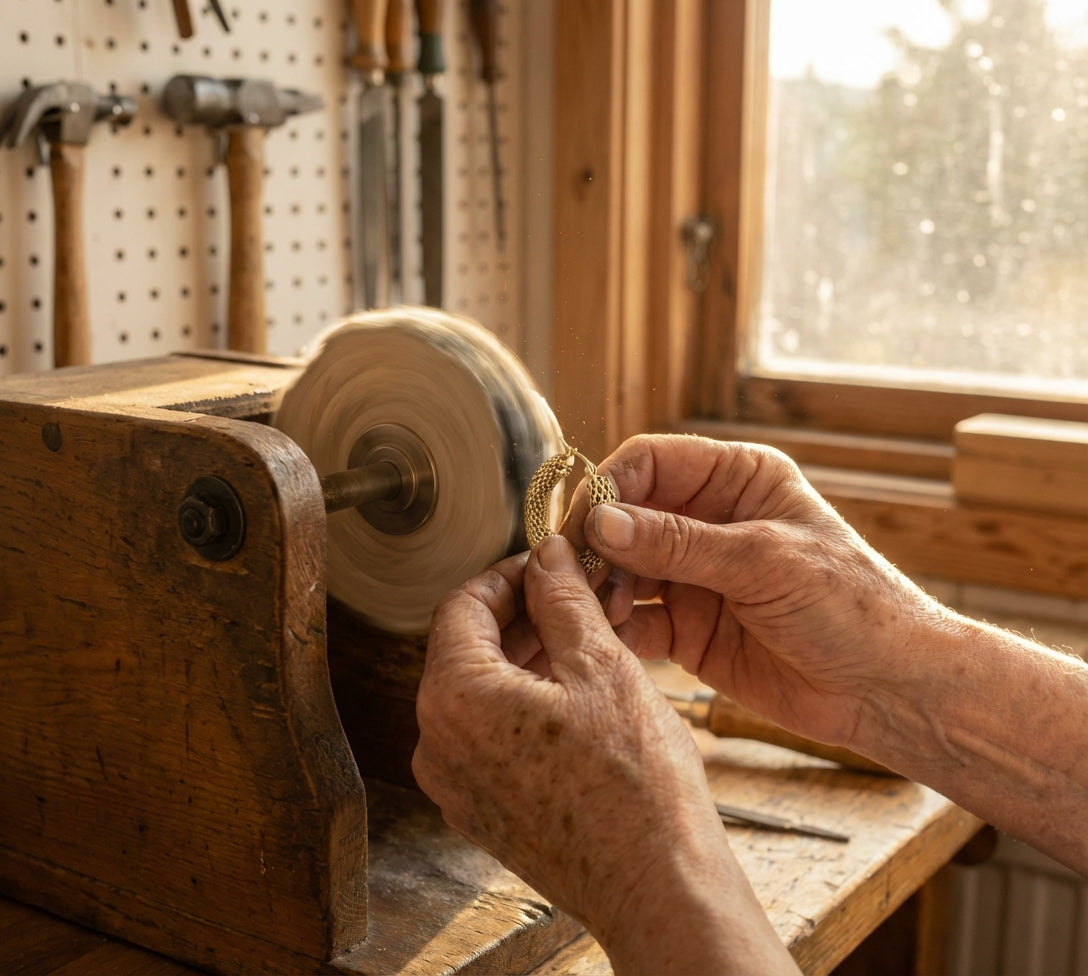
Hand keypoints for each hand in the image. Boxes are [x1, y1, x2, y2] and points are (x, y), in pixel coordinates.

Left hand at [413, 534, 795, 972]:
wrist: (658, 889)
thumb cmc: (636, 786)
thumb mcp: (602, 666)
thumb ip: (563, 599)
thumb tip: (545, 556)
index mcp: (455, 700)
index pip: (461, 606)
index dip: (507, 575)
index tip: (546, 564)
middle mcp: (438, 745)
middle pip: (465, 650)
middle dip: (519, 615)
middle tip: (572, 596)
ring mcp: (456, 785)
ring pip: (479, 694)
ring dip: (523, 658)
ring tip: (582, 641)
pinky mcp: (482, 812)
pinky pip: (488, 737)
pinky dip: (522, 704)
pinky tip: (572, 694)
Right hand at [565, 434, 943, 751]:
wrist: (888, 689)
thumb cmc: (851, 607)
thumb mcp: (765, 562)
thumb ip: (680, 542)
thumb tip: (602, 522)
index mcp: (737, 481)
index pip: (651, 462)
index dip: (610, 487)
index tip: (584, 524)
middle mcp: (708, 521)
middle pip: (625, 516)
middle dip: (597, 544)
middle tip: (577, 575)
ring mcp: (694, 577)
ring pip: (622, 570)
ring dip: (601, 588)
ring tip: (596, 613)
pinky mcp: (686, 629)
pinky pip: (635, 622)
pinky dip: (613, 629)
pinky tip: (603, 639)